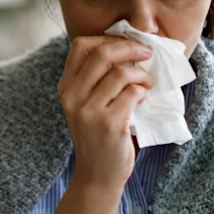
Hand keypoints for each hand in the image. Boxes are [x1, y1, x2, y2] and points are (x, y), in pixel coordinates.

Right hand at [58, 36, 153, 191]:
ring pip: (121, 73)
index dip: (107, 38)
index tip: (126, 44)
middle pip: (102, 53)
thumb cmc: (99, 136)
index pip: (80, 45)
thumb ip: (97, 80)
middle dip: (130, 48)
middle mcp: (72, 97)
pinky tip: (143, 100)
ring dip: (142, 75)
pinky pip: (132, 94)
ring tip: (147, 84)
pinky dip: (143, 93)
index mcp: (66, 88)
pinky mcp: (108, 124)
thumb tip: (129, 46)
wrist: (97, 175)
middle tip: (146, 53)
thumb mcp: (87, 105)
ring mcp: (89, 111)